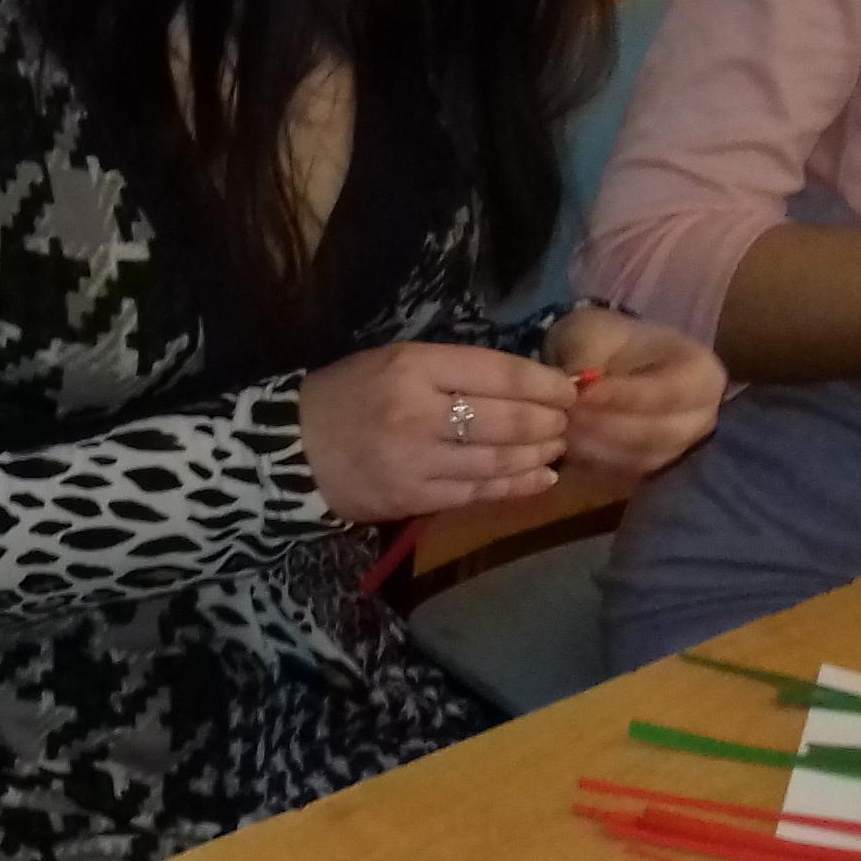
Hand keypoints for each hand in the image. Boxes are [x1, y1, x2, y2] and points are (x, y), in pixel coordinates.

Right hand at [298, 342, 576, 523]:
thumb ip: (454, 369)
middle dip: (549, 421)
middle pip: (508, 419)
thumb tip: (527, 380)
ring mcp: (415, 459)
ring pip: (499, 459)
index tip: (569, 389)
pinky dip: (518, 487)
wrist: (291, 449)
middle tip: (565, 422)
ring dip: (539, 454)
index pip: (498, 372)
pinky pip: (479, 494)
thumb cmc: (349, 396)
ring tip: (556, 447)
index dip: (544, 382)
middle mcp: (417, 411)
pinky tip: (541, 478)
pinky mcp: (412, 498)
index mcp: (412, 366)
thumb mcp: (394, 362)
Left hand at [544, 307, 724, 482]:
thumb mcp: (593, 332)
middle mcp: (701, 416)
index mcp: (701, 373)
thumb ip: (586, 357)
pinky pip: (625, 473)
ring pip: (639, 458)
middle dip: (606, 425)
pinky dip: (594, 461)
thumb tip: (575, 388)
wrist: (606, 362)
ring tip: (561, 427)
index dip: (623, 396)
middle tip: (564, 414)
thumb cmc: (608, 340)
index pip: (667, 392)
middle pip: (656, 432)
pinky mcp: (654, 468)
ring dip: (596, 446)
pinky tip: (568, 444)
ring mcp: (681, 446)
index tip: (582, 394)